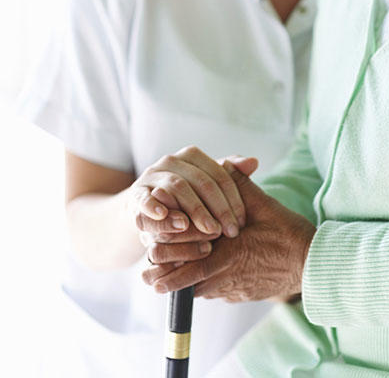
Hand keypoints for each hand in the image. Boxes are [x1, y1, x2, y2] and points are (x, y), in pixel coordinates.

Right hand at [132, 149, 257, 239]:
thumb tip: (254, 162)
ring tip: (208, 229)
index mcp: (191, 155)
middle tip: (230, 231)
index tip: (242, 223)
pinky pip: (144, 198)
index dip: (233, 199)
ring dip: (194, 209)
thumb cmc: (184, 198)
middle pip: (200, 181)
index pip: (219, 175)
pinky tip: (165, 216)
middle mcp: (171, 160)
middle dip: (217, 208)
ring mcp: (151, 175)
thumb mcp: (206, 186)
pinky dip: (153, 206)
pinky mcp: (135, 194)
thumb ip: (231, 174)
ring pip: (176, 187)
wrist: (145, 208)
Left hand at [142, 169, 315, 301]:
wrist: (313, 264)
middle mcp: (226, 277)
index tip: (149, 256)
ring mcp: (234, 290)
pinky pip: (217, 292)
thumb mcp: (263, 204)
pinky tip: (206, 274)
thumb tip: (224, 163)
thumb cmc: (288, 233)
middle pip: (187, 284)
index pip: (186, 265)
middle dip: (167, 279)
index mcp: (227, 254)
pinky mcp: (242, 295)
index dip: (165, 263)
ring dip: (186, 282)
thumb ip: (239, 185)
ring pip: (200, 290)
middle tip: (148, 276)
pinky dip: (206, 284)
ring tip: (168, 277)